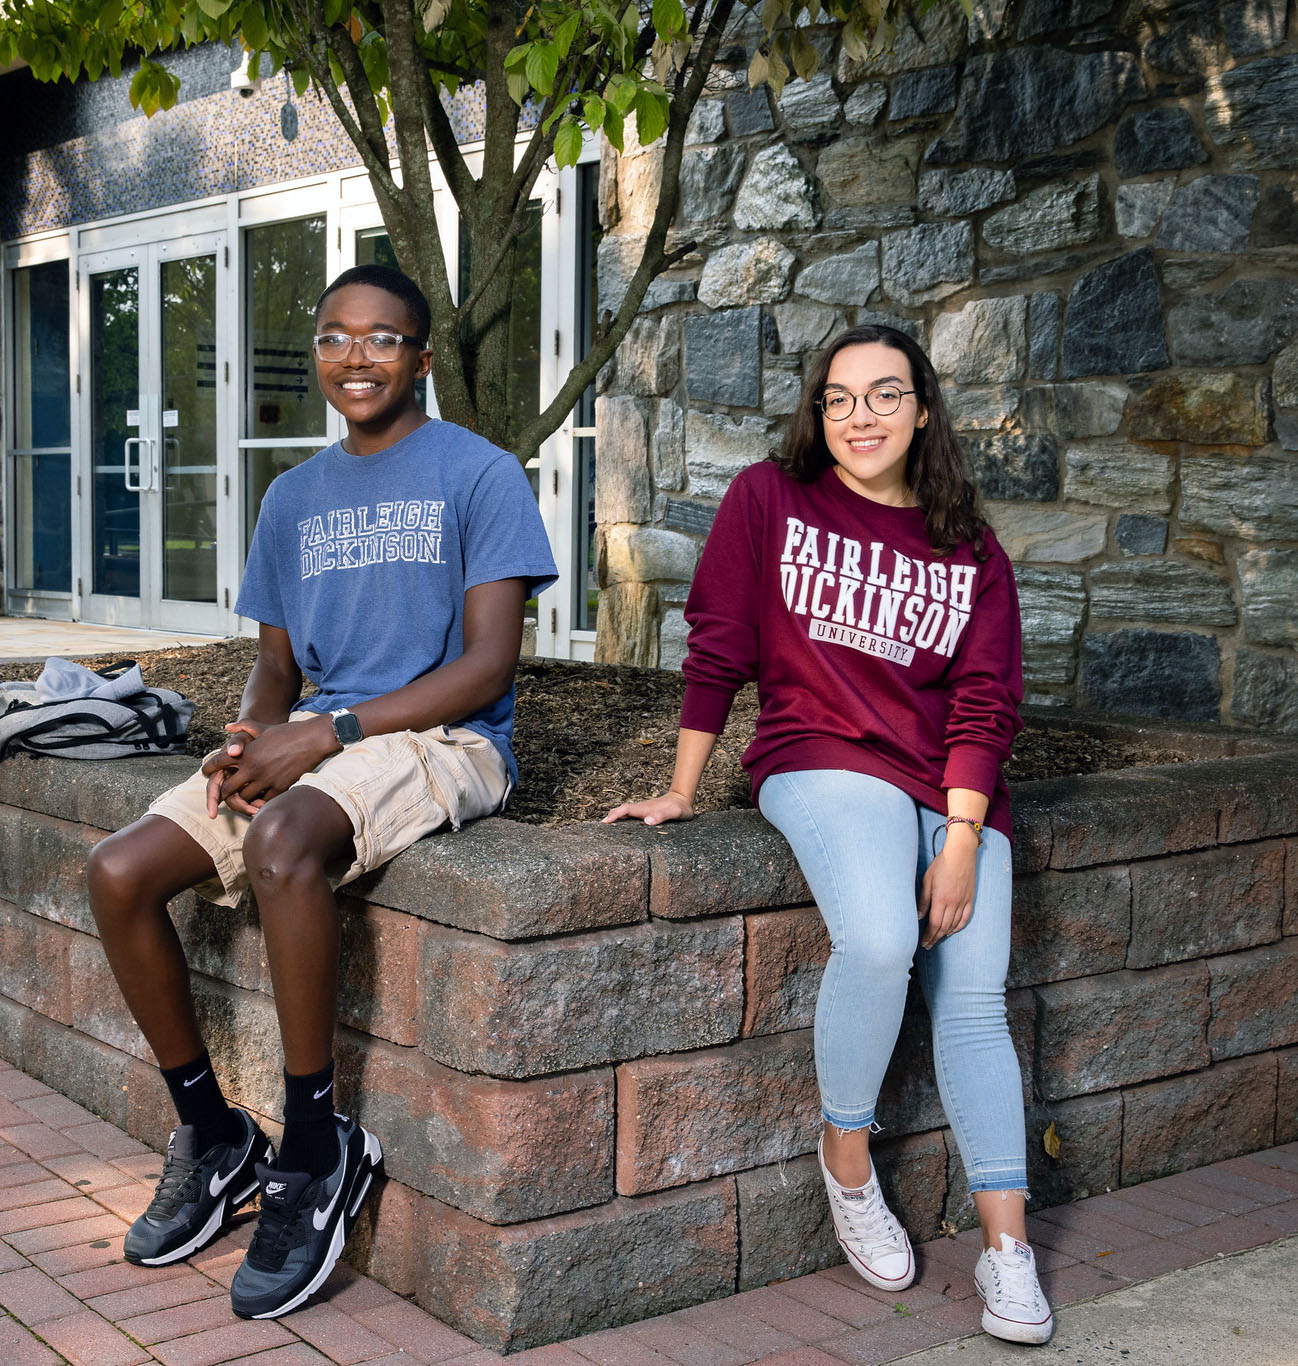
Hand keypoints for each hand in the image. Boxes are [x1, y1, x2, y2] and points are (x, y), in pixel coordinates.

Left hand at [201, 717, 329, 817]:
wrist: (312, 740)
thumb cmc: (287, 732)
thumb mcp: (262, 727)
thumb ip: (243, 726)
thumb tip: (227, 727)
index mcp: (245, 753)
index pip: (216, 763)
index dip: (208, 769)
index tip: (206, 773)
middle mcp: (252, 768)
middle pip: (227, 788)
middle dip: (221, 792)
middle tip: (221, 793)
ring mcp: (266, 780)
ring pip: (243, 798)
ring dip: (240, 798)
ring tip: (239, 798)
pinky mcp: (279, 788)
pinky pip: (262, 802)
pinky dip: (258, 802)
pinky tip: (258, 800)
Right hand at [602, 791, 694, 825]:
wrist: (682, 799)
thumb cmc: (679, 807)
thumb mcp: (674, 812)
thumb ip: (662, 816)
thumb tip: (647, 821)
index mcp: (645, 809)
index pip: (625, 810)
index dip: (614, 815)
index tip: (605, 822)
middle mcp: (641, 808)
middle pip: (622, 810)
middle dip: (610, 816)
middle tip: (600, 827)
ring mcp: (643, 810)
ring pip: (625, 813)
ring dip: (615, 818)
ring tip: (606, 828)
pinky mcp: (646, 813)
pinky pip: (631, 815)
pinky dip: (623, 819)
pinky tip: (621, 827)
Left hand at [917, 823, 978, 947]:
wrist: (961, 853)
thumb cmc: (941, 864)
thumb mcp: (927, 880)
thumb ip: (923, 899)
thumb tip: (919, 916)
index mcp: (941, 899)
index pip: (934, 924)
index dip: (928, 935)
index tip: (923, 942)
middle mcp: (953, 903)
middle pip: (944, 927)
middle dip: (935, 938)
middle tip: (928, 945)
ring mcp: (963, 902)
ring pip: (954, 924)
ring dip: (945, 934)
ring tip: (937, 939)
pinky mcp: (970, 899)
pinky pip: (965, 918)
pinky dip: (958, 927)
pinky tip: (952, 930)